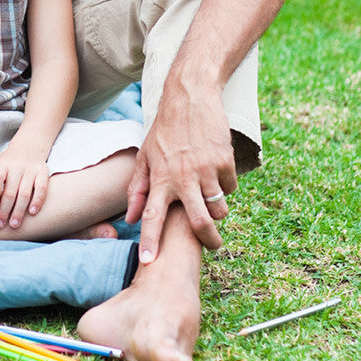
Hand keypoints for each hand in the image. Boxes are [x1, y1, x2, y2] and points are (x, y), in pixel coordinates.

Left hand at [0, 144, 49, 229]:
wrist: (28, 147)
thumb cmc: (7, 164)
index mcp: (2, 165)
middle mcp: (16, 167)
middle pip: (9, 192)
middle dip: (4, 210)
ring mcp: (30, 169)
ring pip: (24, 193)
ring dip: (19, 210)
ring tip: (14, 225)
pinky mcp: (42, 172)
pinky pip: (41, 188)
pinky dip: (37, 201)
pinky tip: (32, 213)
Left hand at [125, 83, 236, 262]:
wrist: (190, 98)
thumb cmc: (165, 130)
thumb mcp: (145, 156)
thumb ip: (137, 188)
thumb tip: (130, 218)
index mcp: (160, 177)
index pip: (152, 216)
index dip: (151, 240)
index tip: (149, 262)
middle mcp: (182, 177)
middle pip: (199, 223)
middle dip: (208, 241)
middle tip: (212, 246)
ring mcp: (206, 170)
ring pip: (219, 209)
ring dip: (217, 209)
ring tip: (208, 195)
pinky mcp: (225, 162)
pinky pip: (230, 188)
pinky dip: (225, 185)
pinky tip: (215, 169)